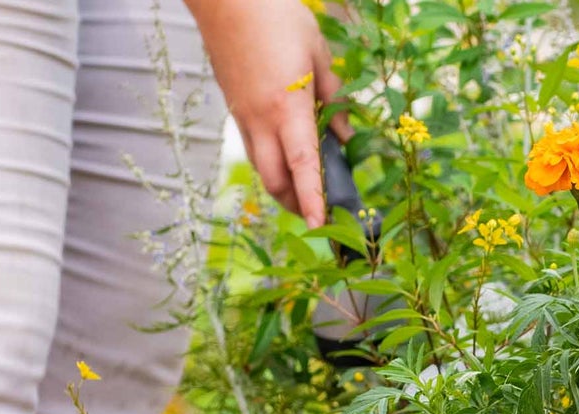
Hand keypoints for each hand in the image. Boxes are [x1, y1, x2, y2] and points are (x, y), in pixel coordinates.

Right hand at [186, 0, 350, 224]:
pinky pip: (252, 150)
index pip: (302, 165)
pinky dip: (270, 165)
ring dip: (282, 189)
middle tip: (319, 213)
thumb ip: (333, 99)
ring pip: (261, 170)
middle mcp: (261, 119)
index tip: (320, 227)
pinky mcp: (233, 109)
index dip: (312, 200)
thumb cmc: (275, 14)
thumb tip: (345, 137)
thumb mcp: (317, 53)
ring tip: (304, 192)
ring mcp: (243, 116)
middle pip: (276, 181)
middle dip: (297, 205)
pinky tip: (285, 159)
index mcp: (287, 106)